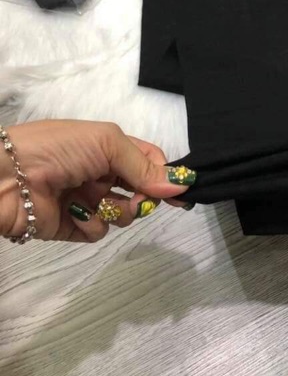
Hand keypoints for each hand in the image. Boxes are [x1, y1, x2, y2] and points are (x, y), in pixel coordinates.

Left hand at [0, 120, 195, 242]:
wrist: (6, 176)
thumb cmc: (58, 149)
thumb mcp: (107, 144)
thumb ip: (144, 166)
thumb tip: (182, 185)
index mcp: (109, 148)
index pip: (149, 160)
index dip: (165, 175)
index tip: (181, 192)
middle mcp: (101, 173)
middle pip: (140, 189)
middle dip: (143, 195)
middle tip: (138, 198)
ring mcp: (88, 200)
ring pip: (123, 214)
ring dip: (118, 210)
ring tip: (98, 203)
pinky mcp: (74, 226)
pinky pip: (98, 231)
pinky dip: (92, 223)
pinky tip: (76, 214)